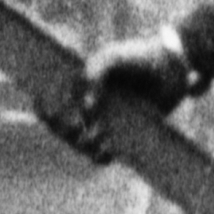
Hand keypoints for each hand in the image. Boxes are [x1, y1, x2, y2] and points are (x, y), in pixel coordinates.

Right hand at [43, 27, 192, 161]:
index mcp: (80, 91)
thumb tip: (85, 109)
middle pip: (62, 130)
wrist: (171, 68)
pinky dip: (99, 155)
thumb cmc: (137, 59)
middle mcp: (89, 111)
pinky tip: (104, 148)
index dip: (43, 110)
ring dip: (81, 144)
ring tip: (95, 134)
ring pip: (80, 144)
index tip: (42, 104)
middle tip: (75, 124)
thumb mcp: (110, 57)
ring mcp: (105, 125)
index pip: (52, 105)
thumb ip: (92, 73)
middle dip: (62, 130)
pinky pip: (104, 155)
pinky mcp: (123, 138)